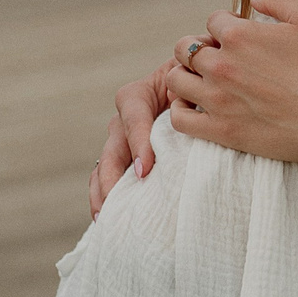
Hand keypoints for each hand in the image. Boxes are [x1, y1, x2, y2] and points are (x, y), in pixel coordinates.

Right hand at [91, 58, 179, 217]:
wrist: (191, 86)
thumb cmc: (194, 81)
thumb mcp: (191, 78)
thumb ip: (188, 91)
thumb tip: (187, 107)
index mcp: (137, 96)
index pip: (133, 119)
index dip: (138, 144)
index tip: (144, 170)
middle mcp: (124, 120)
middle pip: (112, 149)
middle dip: (111, 177)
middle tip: (117, 202)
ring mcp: (122, 142)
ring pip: (104, 167)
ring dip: (103, 192)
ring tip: (105, 217)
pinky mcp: (126, 160)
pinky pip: (109, 178)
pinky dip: (107, 197)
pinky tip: (110, 218)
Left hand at [166, 0, 297, 168]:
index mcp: (240, 35)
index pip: (213, 20)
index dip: (228, 25)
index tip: (242, 37)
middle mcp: (222, 65)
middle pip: (186, 48)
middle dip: (200, 46)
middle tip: (221, 57)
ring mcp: (218, 100)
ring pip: (176, 79)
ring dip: (186, 74)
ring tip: (205, 80)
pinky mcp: (221, 130)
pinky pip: (179, 118)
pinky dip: (181, 108)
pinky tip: (196, 105)